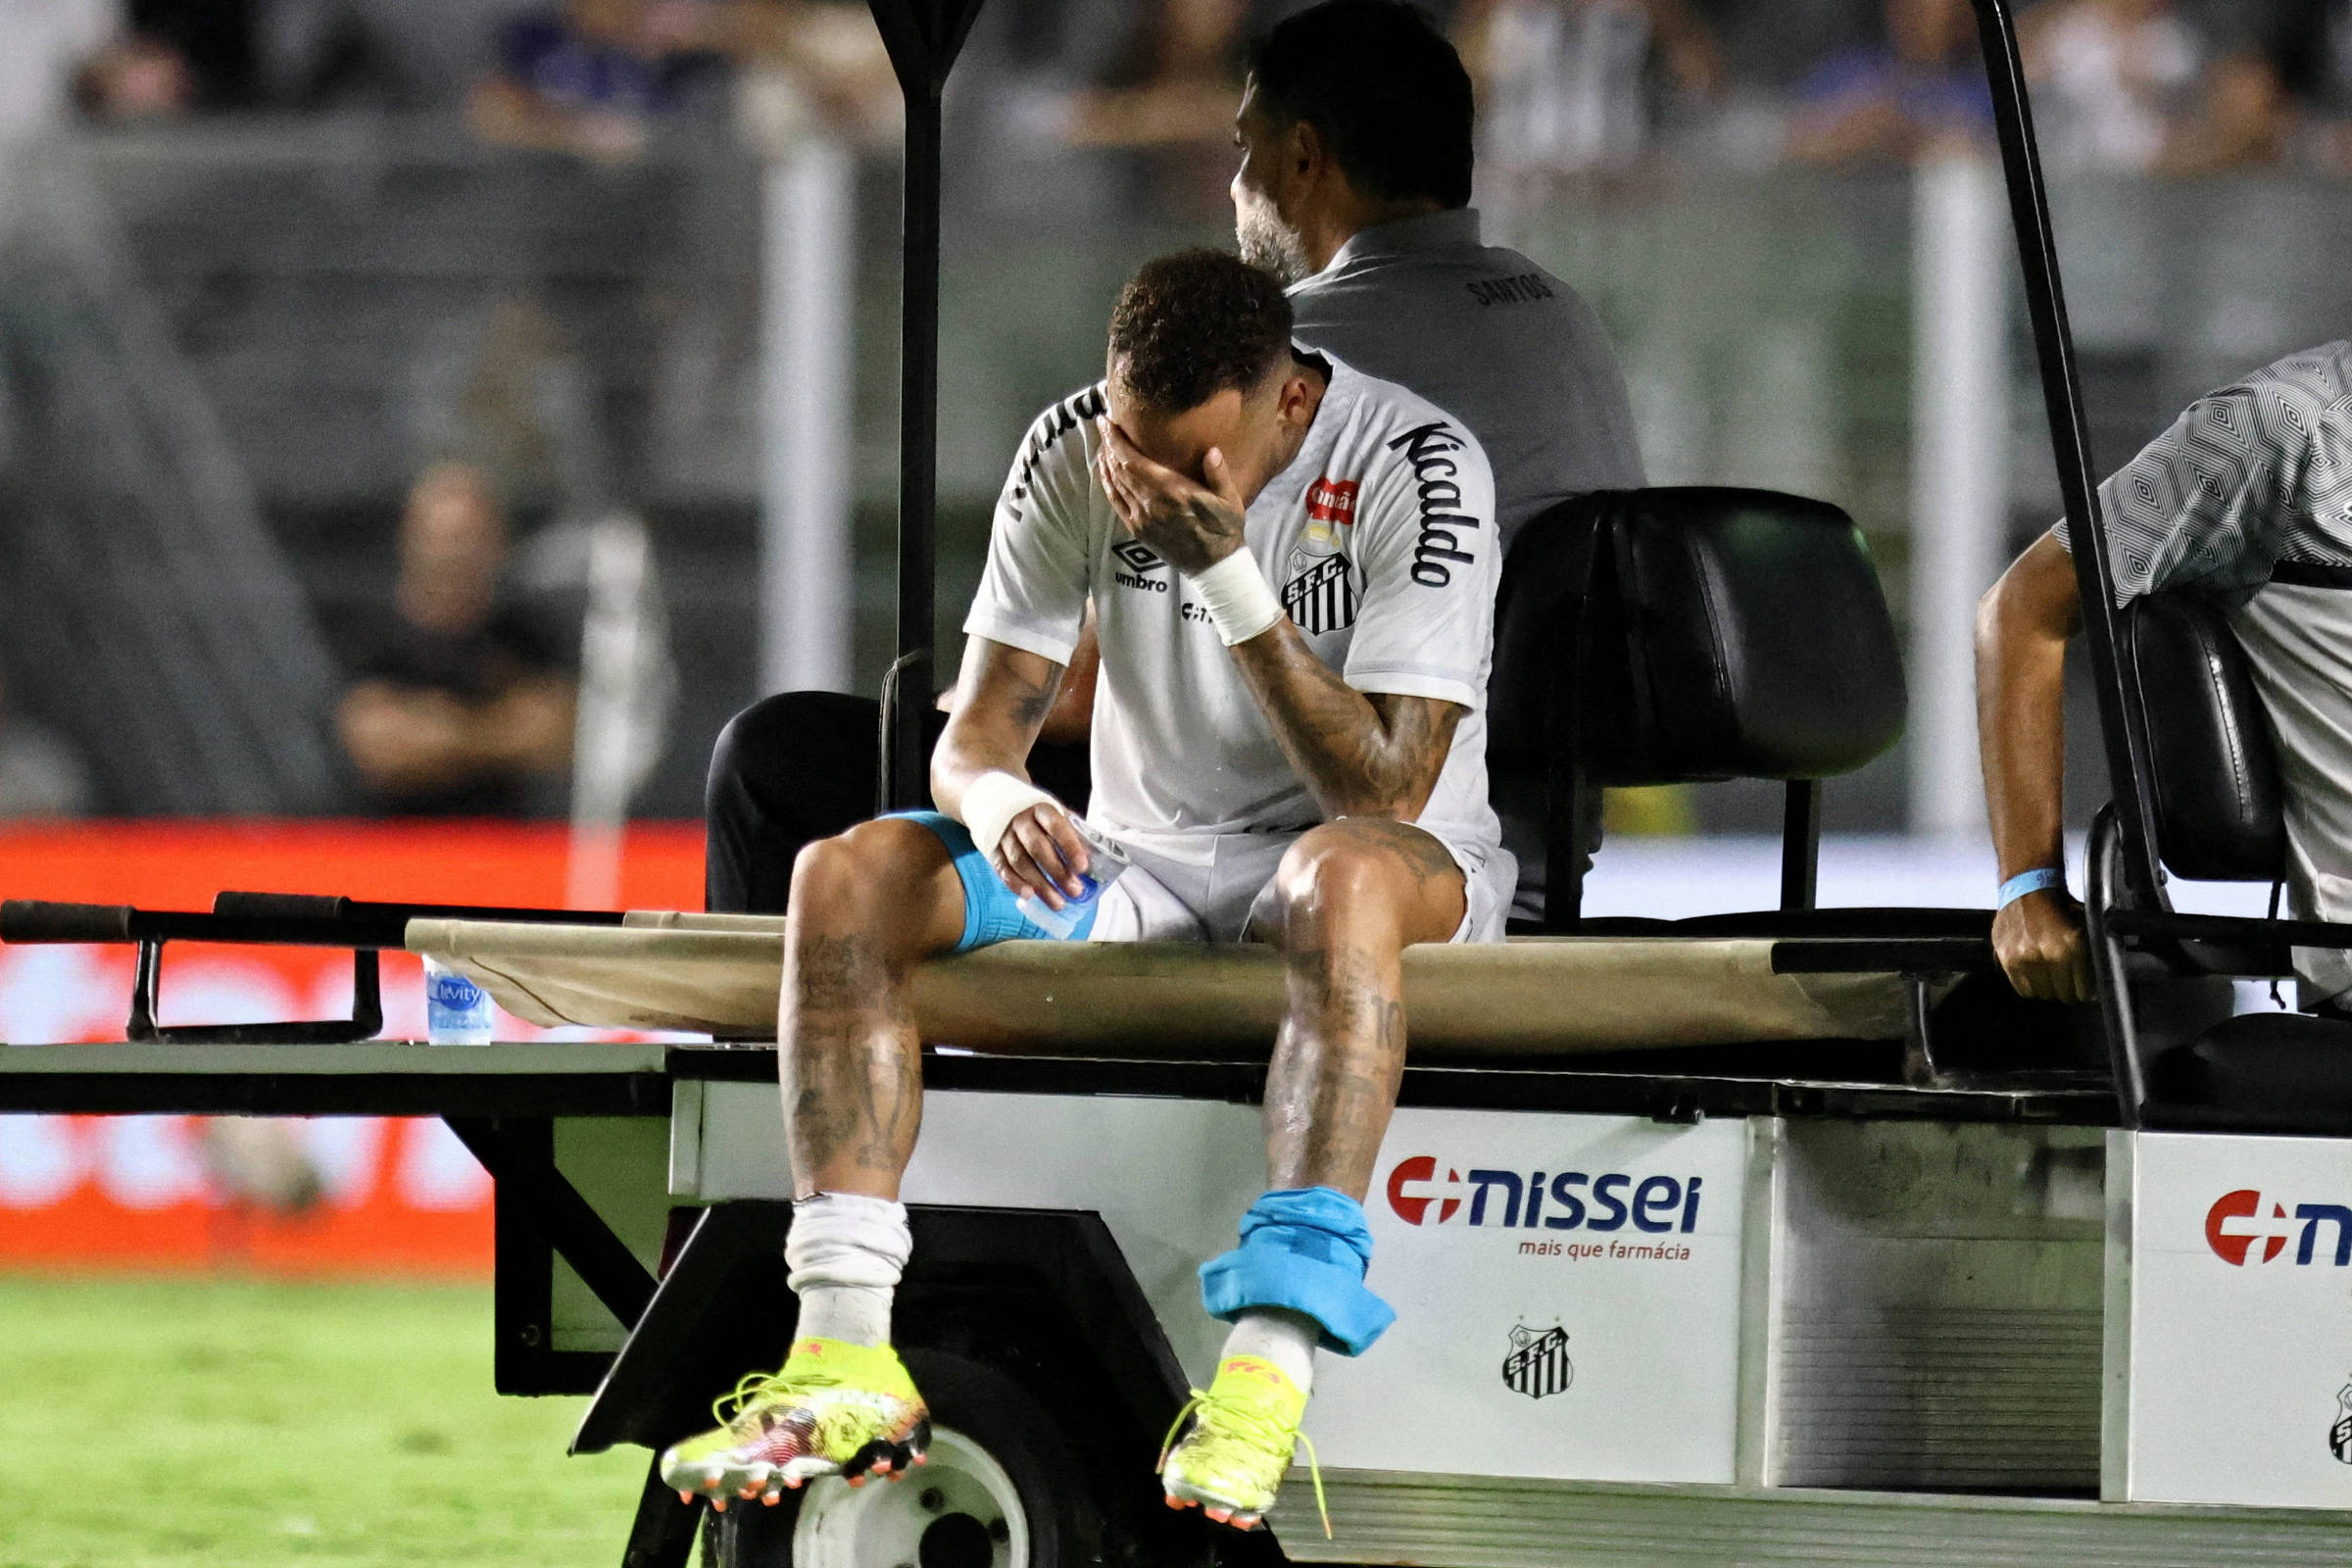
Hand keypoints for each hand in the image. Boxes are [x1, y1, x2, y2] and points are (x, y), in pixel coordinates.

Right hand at [989, 802, 1091, 908]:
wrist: (998, 805)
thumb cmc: (1038, 818)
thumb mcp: (1057, 817)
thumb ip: (1074, 835)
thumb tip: (1093, 860)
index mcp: (1042, 809)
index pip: (1057, 826)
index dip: (1070, 846)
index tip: (1083, 867)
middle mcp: (1021, 821)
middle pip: (1038, 847)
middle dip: (1057, 871)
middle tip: (1074, 891)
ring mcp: (1005, 837)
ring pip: (1021, 862)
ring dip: (1040, 885)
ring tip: (1058, 902)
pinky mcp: (993, 852)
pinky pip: (1003, 870)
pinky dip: (1015, 884)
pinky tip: (1030, 895)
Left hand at [1094, 417, 1246, 575]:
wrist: (1213, 566)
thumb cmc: (1224, 530)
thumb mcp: (1230, 501)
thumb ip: (1219, 475)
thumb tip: (1211, 451)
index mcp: (1173, 492)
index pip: (1133, 461)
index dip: (1116, 441)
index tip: (1107, 421)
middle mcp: (1152, 504)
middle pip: (1120, 469)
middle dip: (1109, 445)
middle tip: (1103, 425)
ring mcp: (1142, 519)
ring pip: (1115, 484)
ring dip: (1107, 462)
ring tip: (1103, 443)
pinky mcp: (1138, 530)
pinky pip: (1115, 503)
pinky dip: (1107, 484)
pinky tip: (1105, 471)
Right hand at [1992, 889, 2093, 1004]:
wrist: (2027, 887)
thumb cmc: (2057, 906)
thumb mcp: (2084, 927)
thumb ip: (2089, 956)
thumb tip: (2093, 988)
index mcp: (2072, 946)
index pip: (2082, 991)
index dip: (2085, 992)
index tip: (2083, 991)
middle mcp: (2048, 954)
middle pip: (2063, 995)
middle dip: (2067, 991)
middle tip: (2067, 984)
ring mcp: (2025, 958)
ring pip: (2042, 994)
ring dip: (2048, 989)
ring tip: (2050, 979)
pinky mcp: (2007, 959)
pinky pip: (2022, 988)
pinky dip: (2030, 986)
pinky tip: (2035, 975)